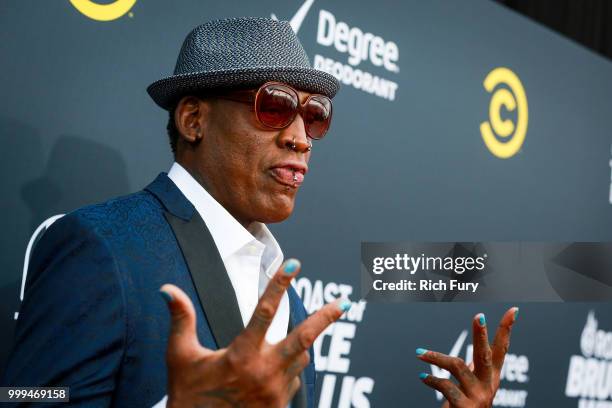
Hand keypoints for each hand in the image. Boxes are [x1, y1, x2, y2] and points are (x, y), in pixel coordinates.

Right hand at [160, 259, 350, 407]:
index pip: (265, 312)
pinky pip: (294, 380)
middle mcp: (264, 373)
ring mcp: (276, 393)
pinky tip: (268, 374)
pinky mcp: (280, 407)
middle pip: (303, 338)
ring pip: (300, 358)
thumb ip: (181, 320)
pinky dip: (287, 369)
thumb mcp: (180, 358)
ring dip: (298, 345)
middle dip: (325, 318)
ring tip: (278, 346)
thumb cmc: (188, 398)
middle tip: (344, 303)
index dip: (279, 284)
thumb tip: (167, 289)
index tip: (292, 263)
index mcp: (241, 357)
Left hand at [417, 307, 518, 407]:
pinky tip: (423, 377)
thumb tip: (462, 353)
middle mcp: (488, 385)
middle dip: (481, 334)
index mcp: (491, 376)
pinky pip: (445, 386)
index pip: (502, 349)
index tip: (514, 310)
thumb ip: (469, 368)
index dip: (507, 329)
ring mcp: (478, 396)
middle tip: (479, 316)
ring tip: (420, 354)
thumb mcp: (471, 385)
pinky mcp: (465, 407)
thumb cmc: (465, 405)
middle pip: (485, 354)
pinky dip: (431, 379)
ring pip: (457, 366)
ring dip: (435, 357)